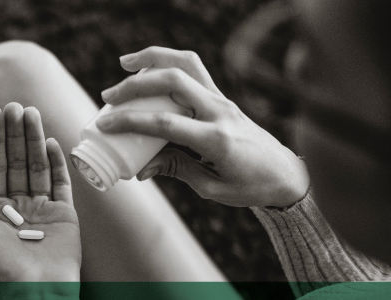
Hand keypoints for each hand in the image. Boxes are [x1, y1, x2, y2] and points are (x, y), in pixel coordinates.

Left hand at [0, 103, 80, 285]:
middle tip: (14, 105)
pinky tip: (51, 142)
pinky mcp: (64, 214)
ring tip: (31, 112)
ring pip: (37, 166)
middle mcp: (17, 205)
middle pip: (16, 161)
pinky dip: (57, 162)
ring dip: (34, 139)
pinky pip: (60, 183)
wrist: (36, 288)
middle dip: (14, 133)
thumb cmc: (0, 265)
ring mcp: (41, 208)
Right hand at [96, 46, 308, 207]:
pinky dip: (170, 62)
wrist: (285, 174)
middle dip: (135, 86)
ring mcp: (223, 100)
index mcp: (217, 140)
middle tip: (109, 97)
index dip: (130, 122)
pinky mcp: (222, 97)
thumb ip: (175, 170)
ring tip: (126, 63)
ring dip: (154, 58)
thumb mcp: (210, 187)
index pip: (166, 123)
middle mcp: (220, 112)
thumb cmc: (250, 186)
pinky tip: (150, 68)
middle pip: (172, 82)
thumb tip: (140, 167)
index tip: (105, 124)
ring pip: (186, 64)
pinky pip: (195, 70)